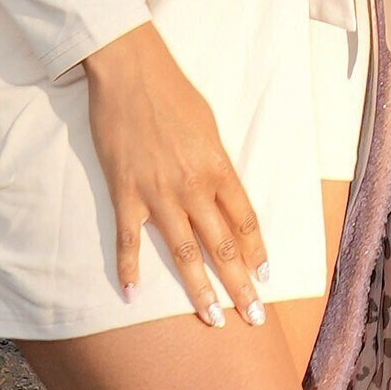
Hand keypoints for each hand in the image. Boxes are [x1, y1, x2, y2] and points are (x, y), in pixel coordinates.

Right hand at [79, 20, 272, 323]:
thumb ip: (217, 164)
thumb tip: (223, 193)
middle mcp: (194, 187)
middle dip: (240, 285)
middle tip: (253, 316)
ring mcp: (158, 194)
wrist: (130, 71)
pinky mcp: (125, 193)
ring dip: (199, 290)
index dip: (257, 253)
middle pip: (223, 246)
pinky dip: (129, 269)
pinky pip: (129, 240)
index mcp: (219, 168)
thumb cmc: (173, 93)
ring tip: (212, 318)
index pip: (246, 222)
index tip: (265, 277)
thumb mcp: (209, 127)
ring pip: (184, 253)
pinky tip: (132, 295)